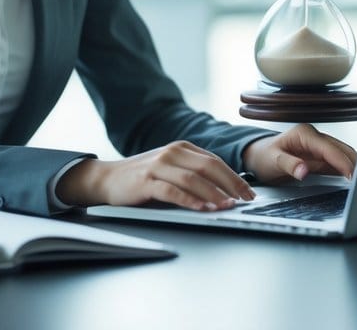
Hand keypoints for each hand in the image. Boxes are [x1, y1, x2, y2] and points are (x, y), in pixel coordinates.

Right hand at [55, 141, 255, 211]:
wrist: (108, 178)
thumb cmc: (143, 178)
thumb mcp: (171, 169)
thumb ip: (193, 174)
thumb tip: (225, 191)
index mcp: (182, 148)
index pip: (214, 162)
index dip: (234, 177)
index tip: (249, 192)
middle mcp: (172, 153)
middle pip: (208, 167)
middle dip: (231, 184)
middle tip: (245, 200)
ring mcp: (158, 166)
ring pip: (192, 178)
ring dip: (213, 193)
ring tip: (227, 206)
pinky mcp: (146, 181)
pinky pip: (172, 191)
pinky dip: (189, 200)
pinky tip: (201, 207)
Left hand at [241, 123, 356, 183]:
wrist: (258, 156)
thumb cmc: (263, 156)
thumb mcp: (272, 161)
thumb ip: (289, 165)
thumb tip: (304, 171)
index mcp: (304, 134)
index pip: (329, 148)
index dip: (342, 161)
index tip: (353, 175)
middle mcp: (314, 137)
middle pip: (340, 149)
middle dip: (355, 162)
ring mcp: (319, 146)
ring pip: (343, 154)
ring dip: (355, 165)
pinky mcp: (321, 156)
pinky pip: (338, 161)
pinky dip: (348, 168)